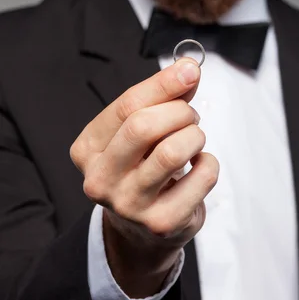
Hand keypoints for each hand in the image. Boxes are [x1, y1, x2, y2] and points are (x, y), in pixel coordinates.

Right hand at [70, 58, 218, 297]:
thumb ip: (162, 96)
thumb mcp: (141, 129)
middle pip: (143, 126)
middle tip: (189, 117)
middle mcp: (99, 179)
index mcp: (88, 148)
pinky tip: (198, 167)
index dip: (163, 83)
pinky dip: (209, 163)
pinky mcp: (161, 222)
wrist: (140, 230)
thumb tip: (187, 69)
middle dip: (179, 112)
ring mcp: (128, 205)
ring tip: (194, 140)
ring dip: (195, 136)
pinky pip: (201, 176)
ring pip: (171, 151)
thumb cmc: (141, 166)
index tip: (190, 70)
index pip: (127, 105)